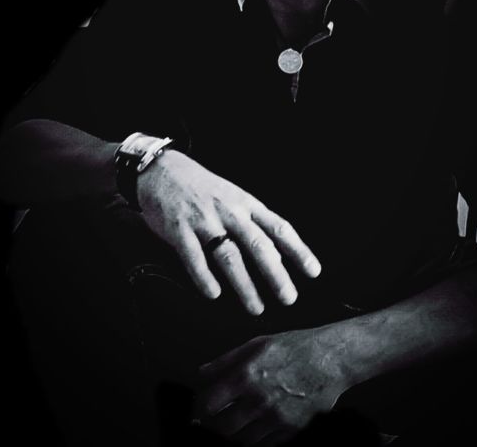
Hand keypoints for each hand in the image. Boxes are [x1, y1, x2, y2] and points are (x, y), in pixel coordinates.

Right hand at [136, 147, 321, 314]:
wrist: (163, 169)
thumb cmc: (203, 188)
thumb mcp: (234, 197)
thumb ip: (253, 223)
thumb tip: (278, 256)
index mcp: (246, 203)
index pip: (278, 227)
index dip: (298, 249)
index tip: (313, 271)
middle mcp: (229, 211)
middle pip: (258, 244)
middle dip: (275, 273)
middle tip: (288, 297)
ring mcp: (204, 220)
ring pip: (229, 255)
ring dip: (244, 284)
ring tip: (256, 306)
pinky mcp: (179, 228)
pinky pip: (193, 256)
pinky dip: (204, 276)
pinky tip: (213, 293)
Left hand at [194, 329, 350, 444]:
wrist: (331, 359)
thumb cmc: (294, 347)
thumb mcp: (256, 344)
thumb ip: (225, 361)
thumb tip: (201, 374)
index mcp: (246, 375)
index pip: (209, 405)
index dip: (200, 410)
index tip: (200, 410)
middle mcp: (258, 400)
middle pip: (223, 429)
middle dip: (215, 427)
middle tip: (213, 422)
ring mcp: (275, 418)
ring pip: (243, 441)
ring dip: (234, 435)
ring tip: (234, 425)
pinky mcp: (291, 430)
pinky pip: (265, 444)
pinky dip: (256, 439)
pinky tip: (255, 427)